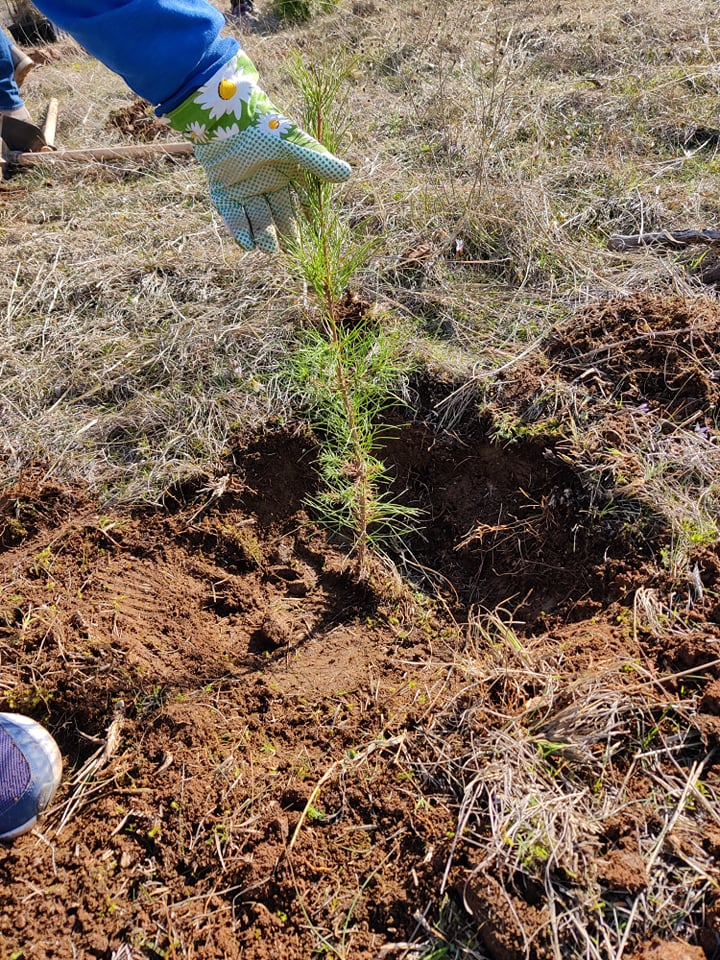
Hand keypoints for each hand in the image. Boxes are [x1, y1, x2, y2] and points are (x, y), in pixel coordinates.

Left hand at [167, 51, 350, 252]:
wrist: (231, 114)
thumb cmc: (265, 127)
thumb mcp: (294, 146)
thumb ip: (317, 161)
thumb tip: (347, 174)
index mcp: (282, 175)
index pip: (293, 206)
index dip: (298, 224)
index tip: (305, 241)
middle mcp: (263, 185)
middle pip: (274, 217)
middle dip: (280, 234)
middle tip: (288, 251)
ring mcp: (242, 188)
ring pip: (253, 218)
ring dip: (261, 235)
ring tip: (267, 249)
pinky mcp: (222, 189)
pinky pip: (231, 214)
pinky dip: (238, 229)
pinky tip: (246, 243)